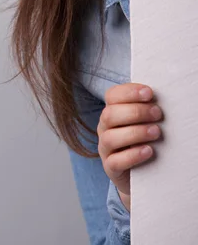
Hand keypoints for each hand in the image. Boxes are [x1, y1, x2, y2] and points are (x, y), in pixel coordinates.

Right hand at [97, 83, 162, 202]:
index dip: (129, 92)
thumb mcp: (142, 121)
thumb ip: (146, 108)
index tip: (149, 93)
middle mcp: (104, 127)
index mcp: (111, 111)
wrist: (140, 172)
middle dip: (136, 112)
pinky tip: (149, 150)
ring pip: (110, 138)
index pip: (112, 95)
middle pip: (109, 115)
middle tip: (157, 114)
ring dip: (135, 132)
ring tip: (156, 132)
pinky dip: (133, 155)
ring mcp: (105, 148)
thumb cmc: (143, 139)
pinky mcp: (111, 168)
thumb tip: (160, 98)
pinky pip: (115, 161)